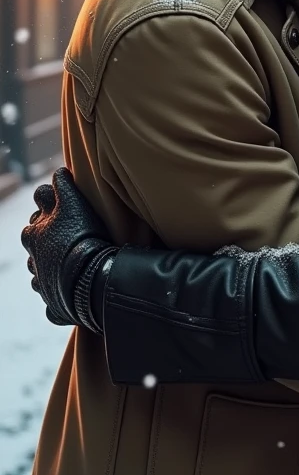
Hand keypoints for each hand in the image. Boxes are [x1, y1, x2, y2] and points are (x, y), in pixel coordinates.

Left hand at [21, 168, 113, 329]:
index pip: (37, 212)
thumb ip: (63, 185)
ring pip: (39, 265)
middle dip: (44, 231)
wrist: (90, 280)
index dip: (50, 203)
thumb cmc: (83, 238)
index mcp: (35, 233)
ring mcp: (42, 279)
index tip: (63, 203)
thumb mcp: (73, 203)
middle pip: (32, 236)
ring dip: (49, 260)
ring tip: (69, 257)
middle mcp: (34, 256)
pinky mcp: (52, 304)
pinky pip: (52, 294)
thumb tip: (58, 171)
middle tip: (66, 229)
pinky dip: (58, 290)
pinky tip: (72, 287)